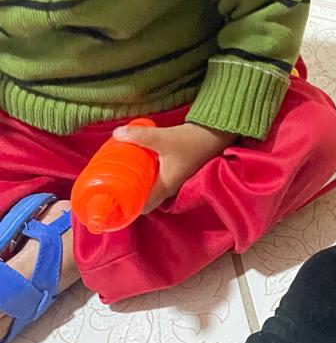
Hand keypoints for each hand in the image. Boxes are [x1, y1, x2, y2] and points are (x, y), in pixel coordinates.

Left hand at [113, 122, 234, 211]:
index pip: (144, 207)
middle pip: (146, 199)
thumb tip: (116, 133)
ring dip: (139, 185)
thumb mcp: (163, 138)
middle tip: (113, 185)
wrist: (216, 134)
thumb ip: (140, 136)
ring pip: (152, 188)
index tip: (112, 201)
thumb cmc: (191, 141)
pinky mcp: (177, 169)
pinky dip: (147, 176)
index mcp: (166, 187)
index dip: (128, 209)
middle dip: (129, 195)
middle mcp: (170, 187)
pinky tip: (139, 164)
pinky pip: (158, 179)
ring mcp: (175, 179)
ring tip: (122, 175)